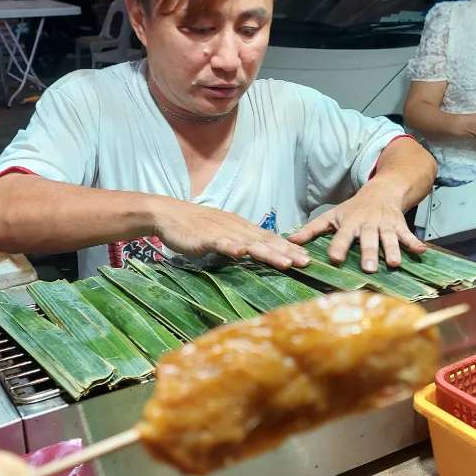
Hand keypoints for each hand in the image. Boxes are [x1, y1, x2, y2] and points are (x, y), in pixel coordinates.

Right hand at [154, 198, 309, 269]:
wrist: (168, 213)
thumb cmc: (196, 227)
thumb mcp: (224, 234)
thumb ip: (240, 243)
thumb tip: (256, 254)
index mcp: (242, 228)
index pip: (270, 238)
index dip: (289, 248)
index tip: (307, 258)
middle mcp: (237, 228)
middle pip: (266, 241)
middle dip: (287, 252)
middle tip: (307, 262)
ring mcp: (222, 232)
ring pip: (250, 243)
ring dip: (268, 253)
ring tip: (286, 262)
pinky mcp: (205, 238)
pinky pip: (221, 243)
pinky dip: (232, 247)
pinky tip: (241, 253)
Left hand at [288, 184, 426, 272]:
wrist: (381, 190)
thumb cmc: (353, 208)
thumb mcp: (332, 216)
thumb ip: (312, 230)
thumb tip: (289, 240)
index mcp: (350, 223)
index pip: (342, 236)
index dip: (339, 246)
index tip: (335, 259)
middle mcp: (368, 224)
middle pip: (368, 240)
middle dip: (369, 253)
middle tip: (369, 269)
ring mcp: (385, 224)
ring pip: (389, 238)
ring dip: (393, 250)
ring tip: (395, 264)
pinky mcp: (399, 225)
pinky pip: (408, 234)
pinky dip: (414, 242)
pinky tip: (421, 251)